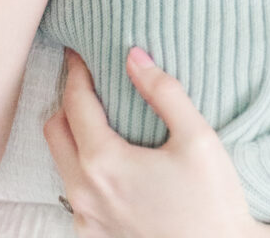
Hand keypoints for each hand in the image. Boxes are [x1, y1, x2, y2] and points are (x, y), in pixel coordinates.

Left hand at [43, 48, 263, 237]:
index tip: (80, 50)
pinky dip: (81, 163)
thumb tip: (134, 56)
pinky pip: (74, 190)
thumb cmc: (213, 201)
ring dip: (72, 132)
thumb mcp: (197, 138)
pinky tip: (110, 156)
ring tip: (99, 112)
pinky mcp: (95, 236)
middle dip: (67, 99)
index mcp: (104, 164)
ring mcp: (87, 219)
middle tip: (88, 78)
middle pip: (55, 130)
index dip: (76, 71)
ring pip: (60, 161)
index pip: (75, 103)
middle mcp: (85, 193)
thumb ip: (164, 91)